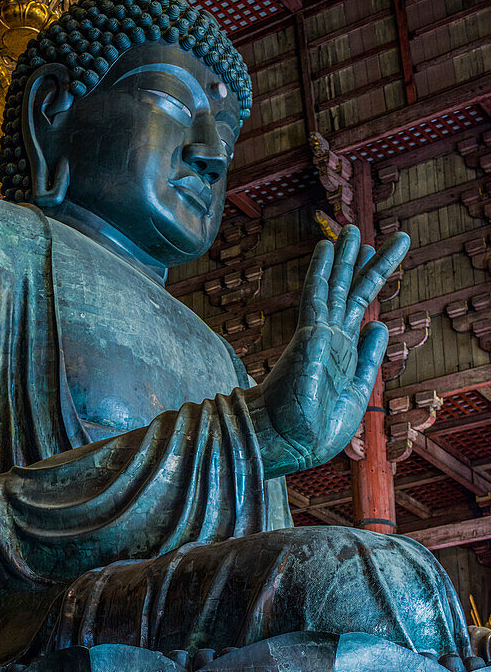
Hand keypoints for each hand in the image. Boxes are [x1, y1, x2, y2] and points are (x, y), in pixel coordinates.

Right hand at [246, 224, 409, 478]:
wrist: (290, 442)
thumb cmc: (317, 428)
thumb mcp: (358, 390)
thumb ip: (369, 357)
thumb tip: (380, 323)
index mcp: (342, 353)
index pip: (357, 308)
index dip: (368, 282)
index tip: (375, 257)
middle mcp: (330, 338)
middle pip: (349, 291)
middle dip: (363, 263)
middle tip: (369, 233)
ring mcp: (318, 335)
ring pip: (336, 287)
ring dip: (345, 257)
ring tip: (355, 229)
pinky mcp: (309, 336)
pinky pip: (316, 296)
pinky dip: (322, 271)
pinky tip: (328, 248)